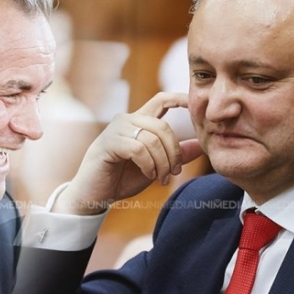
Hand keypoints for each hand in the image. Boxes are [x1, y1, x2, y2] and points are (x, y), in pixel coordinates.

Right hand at [53, 92, 203, 214]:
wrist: (94, 195)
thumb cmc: (122, 179)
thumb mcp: (155, 167)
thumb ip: (175, 156)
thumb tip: (199, 146)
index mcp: (138, 122)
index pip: (161, 100)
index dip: (180, 99)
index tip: (195, 106)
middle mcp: (127, 120)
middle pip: (163, 126)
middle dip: (174, 151)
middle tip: (175, 172)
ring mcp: (116, 129)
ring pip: (152, 139)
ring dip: (162, 163)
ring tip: (161, 178)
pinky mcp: (108, 142)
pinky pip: (139, 149)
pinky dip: (149, 165)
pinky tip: (148, 175)